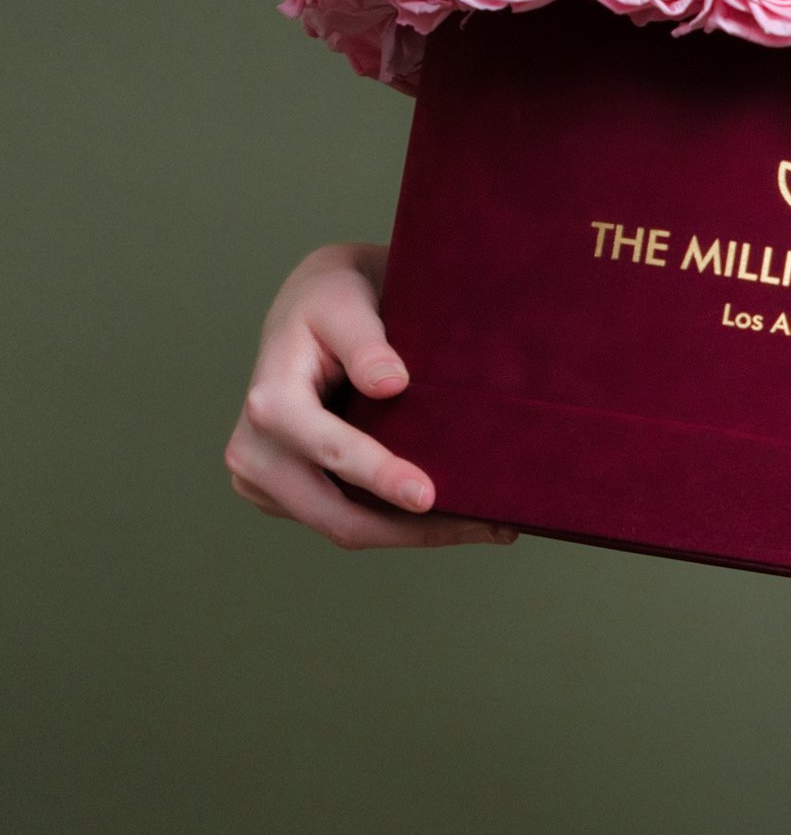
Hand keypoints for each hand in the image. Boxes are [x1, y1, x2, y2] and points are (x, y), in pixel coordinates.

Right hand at [225, 242, 512, 551]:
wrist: (311, 311)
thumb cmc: (332, 300)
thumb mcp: (346, 304)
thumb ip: (365, 343)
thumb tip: (391, 385)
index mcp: (268, 404)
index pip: (330, 451)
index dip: (379, 477)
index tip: (429, 495)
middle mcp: (254, 452)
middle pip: (339, 516)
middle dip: (414, 528)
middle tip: (492, 525)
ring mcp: (266, 481)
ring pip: (348, 529)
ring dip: (416, 534)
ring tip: (488, 525)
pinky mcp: (288, 496)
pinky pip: (348, 521)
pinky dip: (400, 525)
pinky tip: (455, 517)